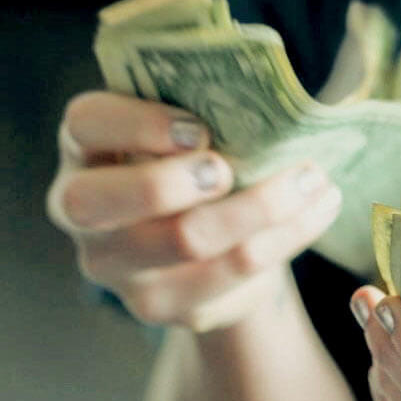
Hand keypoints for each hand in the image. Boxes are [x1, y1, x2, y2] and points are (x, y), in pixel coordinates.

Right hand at [47, 92, 341, 330]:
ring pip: (183, 241)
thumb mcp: (189, 127)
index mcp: (85, 147)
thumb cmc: (198, 160)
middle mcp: (82, 210)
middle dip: (172, 183)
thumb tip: (267, 96)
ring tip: (311, 179)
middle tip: (229, 169)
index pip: (85, 124)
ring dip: (259, 207)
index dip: (136, 124)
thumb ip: (204, 107)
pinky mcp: (162, 304)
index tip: (198, 128)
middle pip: (100, 202)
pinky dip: (286, 235)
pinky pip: (230, 273)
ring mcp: (116, 266)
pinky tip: (319, 207)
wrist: (213, 243)